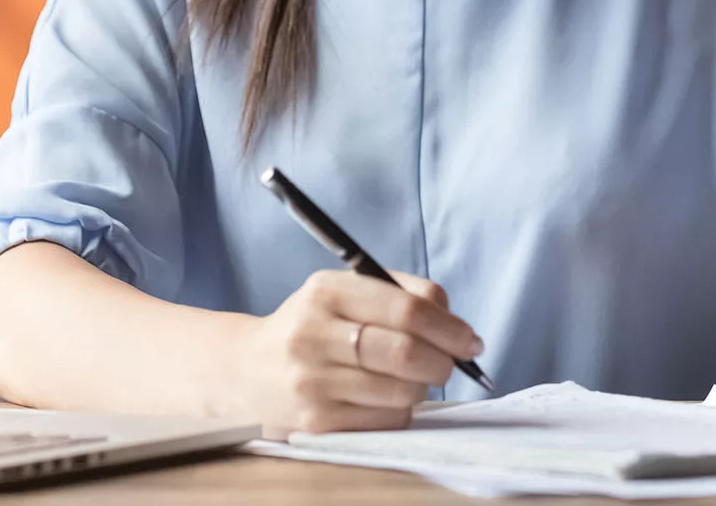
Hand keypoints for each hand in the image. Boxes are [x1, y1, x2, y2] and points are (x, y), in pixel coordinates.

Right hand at [235, 269, 483, 438]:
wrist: (246, 371)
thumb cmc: (311, 328)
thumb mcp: (341, 293)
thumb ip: (398, 294)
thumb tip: (453, 321)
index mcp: (326, 291)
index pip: (406, 309)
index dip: (449, 327)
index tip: (469, 340)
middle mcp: (314, 334)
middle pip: (408, 352)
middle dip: (444, 361)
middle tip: (450, 364)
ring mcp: (313, 382)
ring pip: (402, 391)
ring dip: (421, 387)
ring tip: (408, 378)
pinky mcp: (316, 423)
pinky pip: (386, 420)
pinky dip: (398, 410)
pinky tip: (382, 398)